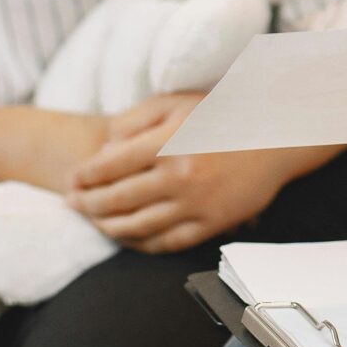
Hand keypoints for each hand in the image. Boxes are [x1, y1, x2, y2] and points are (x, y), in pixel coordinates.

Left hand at [67, 91, 332, 252]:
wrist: (275, 135)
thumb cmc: (221, 113)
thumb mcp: (175, 102)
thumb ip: (134, 120)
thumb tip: (103, 150)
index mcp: (167, 143)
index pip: (107, 168)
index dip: (82, 177)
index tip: (71, 181)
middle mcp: (179, 177)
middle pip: (116, 201)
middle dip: (86, 205)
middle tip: (72, 204)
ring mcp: (196, 205)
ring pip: (136, 227)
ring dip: (108, 227)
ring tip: (95, 221)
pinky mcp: (211, 224)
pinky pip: (166, 243)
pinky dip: (140, 244)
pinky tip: (128, 237)